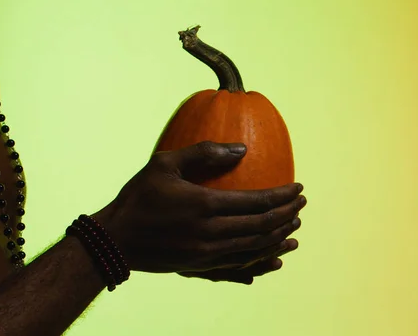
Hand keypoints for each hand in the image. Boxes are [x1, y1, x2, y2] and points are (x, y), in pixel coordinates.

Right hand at [93, 141, 305, 278]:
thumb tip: (243, 149)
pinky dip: (261, 262)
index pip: (257, 201)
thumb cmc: (138, 197)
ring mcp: (207, 254)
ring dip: (279, 238)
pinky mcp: (201, 268)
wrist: (115, 240)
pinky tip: (274, 260)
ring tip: (295, 229)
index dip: (283, 195)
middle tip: (302, 205)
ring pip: (255, 248)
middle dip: (288, 215)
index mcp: (205, 205)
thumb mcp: (165, 163)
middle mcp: (211, 233)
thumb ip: (204, 152)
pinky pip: (239, 266)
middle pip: (262, 226)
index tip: (299, 188)